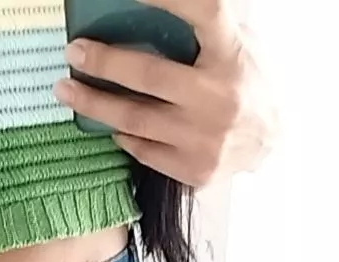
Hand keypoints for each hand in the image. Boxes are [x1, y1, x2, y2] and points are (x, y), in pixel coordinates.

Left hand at [56, 0, 276, 187]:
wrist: (271, 141)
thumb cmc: (245, 80)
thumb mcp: (235, 41)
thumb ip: (205, 23)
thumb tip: (151, 7)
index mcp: (233, 52)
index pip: (202, 11)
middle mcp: (222, 95)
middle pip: (149, 75)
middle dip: (104, 63)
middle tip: (73, 52)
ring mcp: (209, 138)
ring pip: (136, 120)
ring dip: (94, 104)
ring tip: (67, 90)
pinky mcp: (197, 170)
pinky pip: (145, 150)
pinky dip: (123, 135)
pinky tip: (110, 125)